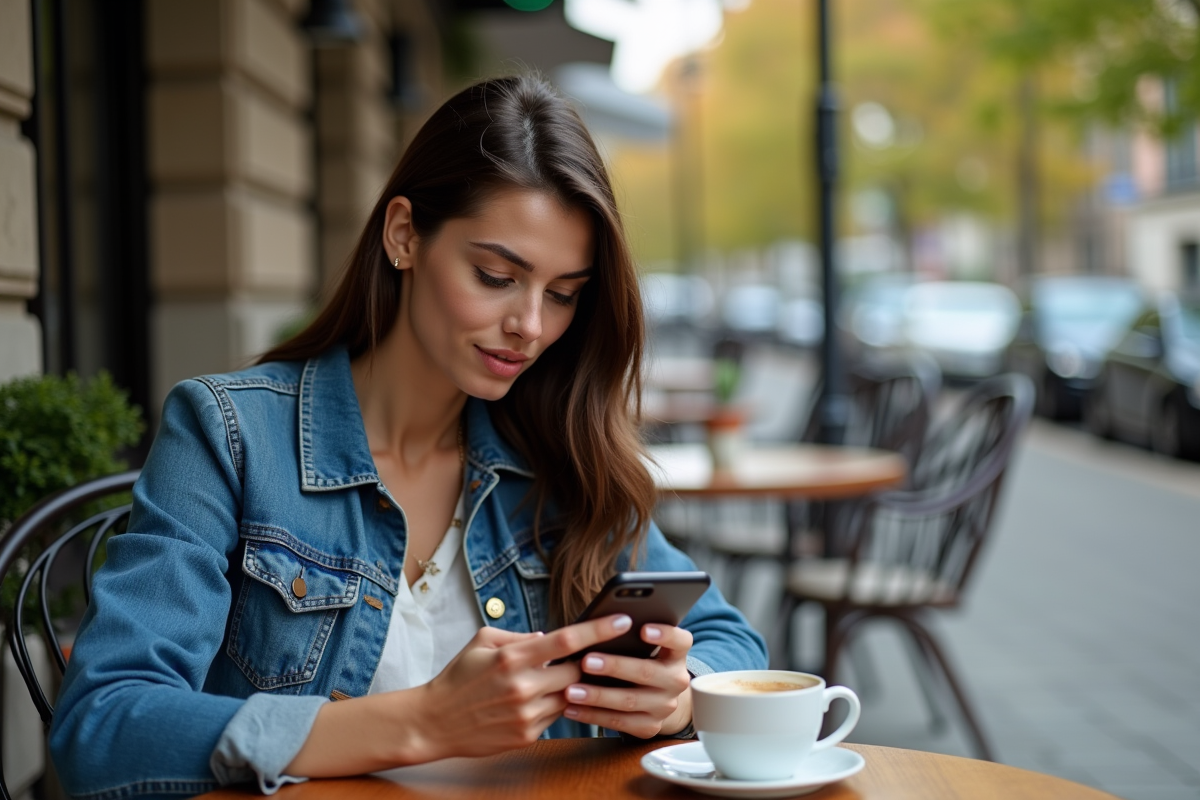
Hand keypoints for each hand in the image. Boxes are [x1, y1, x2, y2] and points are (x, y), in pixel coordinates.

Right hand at [410, 614, 634, 760]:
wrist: (434, 722)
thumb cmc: (458, 677)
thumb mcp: (482, 642)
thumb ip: (518, 635)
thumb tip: (549, 638)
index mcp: (512, 658)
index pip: (566, 640)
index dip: (598, 630)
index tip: (622, 620)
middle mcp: (523, 686)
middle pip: (576, 671)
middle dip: (588, 662)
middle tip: (598, 653)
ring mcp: (526, 714)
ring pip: (570, 696)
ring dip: (572, 685)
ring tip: (564, 677)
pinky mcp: (527, 735)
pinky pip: (555, 716)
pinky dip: (555, 705)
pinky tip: (541, 699)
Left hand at [561, 624, 693, 738]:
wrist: (659, 698)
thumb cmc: (642, 661)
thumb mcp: (645, 648)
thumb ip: (630, 637)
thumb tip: (599, 624)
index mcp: (676, 655)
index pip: (680, 641)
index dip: (665, 634)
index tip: (643, 629)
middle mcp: (675, 681)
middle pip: (646, 673)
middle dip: (614, 667)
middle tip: (586, 662)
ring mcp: (665, 706)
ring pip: (629, 701)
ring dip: (597, 696)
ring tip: (571, 690)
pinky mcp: (650, 727)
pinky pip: (619, 722)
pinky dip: (592, 715)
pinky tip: (571, 708)